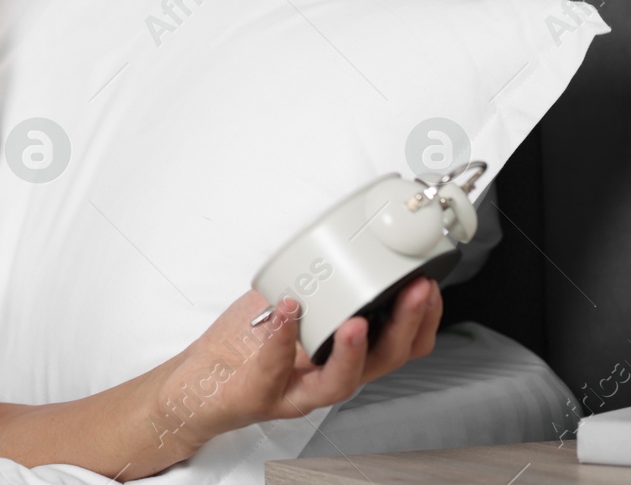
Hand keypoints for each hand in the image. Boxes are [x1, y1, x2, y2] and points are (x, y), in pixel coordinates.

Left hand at [153, 277, 443, 450]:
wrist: (202, 381)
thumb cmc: (246, 345)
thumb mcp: (289, 305)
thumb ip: (312, 281)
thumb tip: (333, 236)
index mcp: (344, 353)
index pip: (401, 344)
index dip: (423, 318)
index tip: (429, 284)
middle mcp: (330, 375)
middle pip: (385, 361)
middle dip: (406, 325)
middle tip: (414, 293)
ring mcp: (300, 390)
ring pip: (341, 381)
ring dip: (353, 349)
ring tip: (356, 321)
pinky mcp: (265, 394)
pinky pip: (276, 367)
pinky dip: (281, 338)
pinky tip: (285, 311)